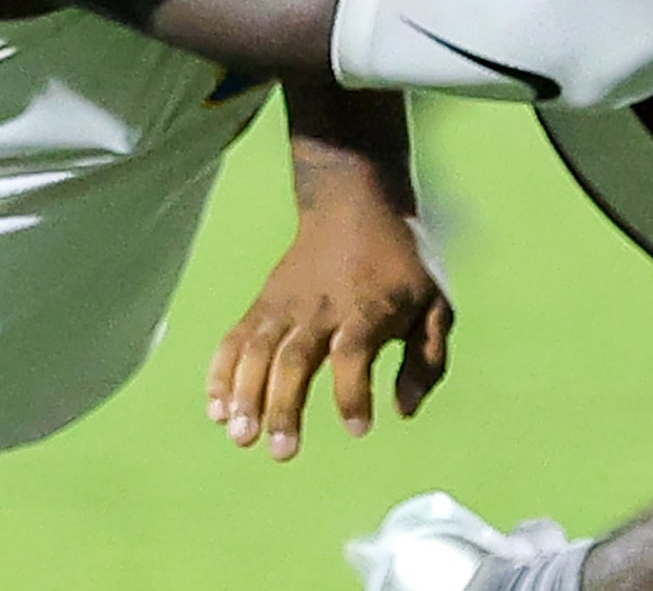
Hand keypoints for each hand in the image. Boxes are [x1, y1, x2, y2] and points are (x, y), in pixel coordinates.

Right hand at [205, 205, 452, 461]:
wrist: (355, 201)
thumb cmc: (401, 263)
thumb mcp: (435, 303)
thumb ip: (427, 359)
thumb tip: (403, 411)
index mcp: (368, 308)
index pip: (353, 353)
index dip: (353, 394)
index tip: (359, 429)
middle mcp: (322, 307)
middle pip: (295, 358)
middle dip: (284, 407)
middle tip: (281, 452)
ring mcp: (286, 304)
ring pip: (258, 350)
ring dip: (245, 395)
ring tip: (240, 437)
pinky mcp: (264, 302)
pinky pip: (235, 338)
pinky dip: (221, 372)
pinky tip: (216, 409)